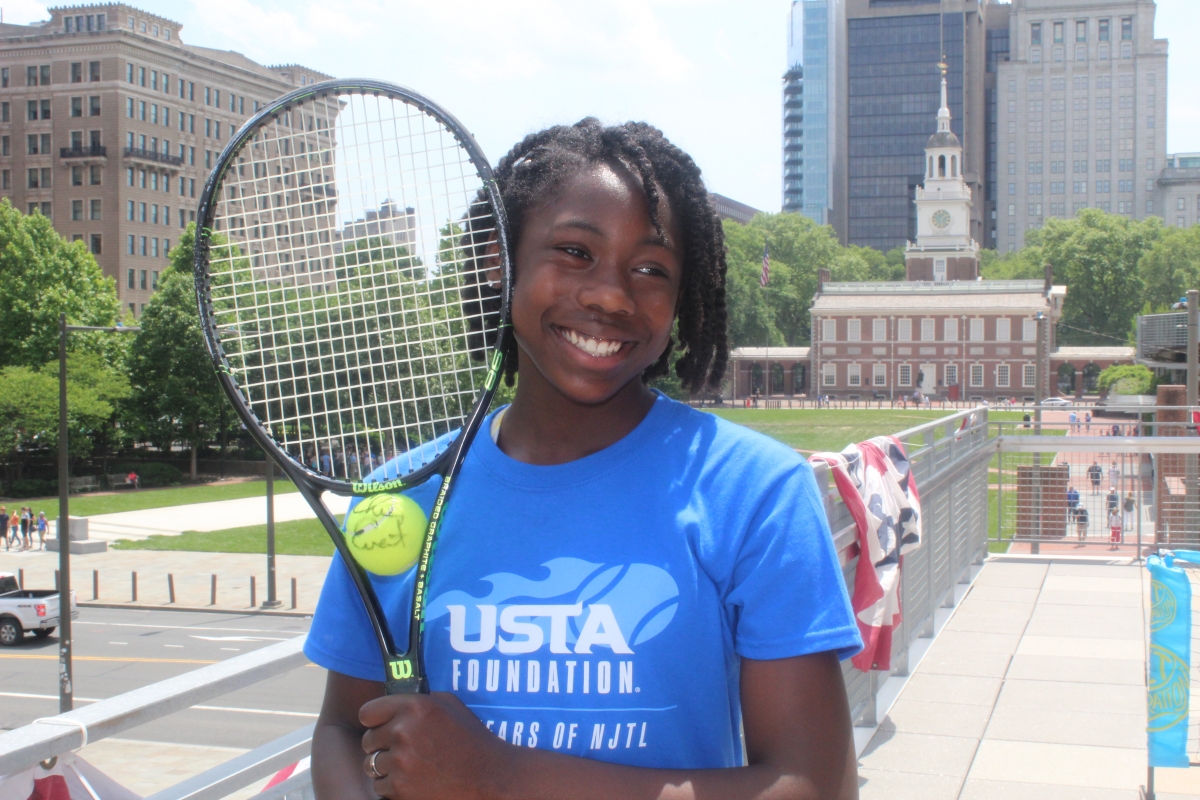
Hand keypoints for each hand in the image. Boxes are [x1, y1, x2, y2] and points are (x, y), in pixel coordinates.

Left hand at [359, 692, 511, 799]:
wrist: (488, 779)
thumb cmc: (471, 740)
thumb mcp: (450, 706)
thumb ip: (419, 700)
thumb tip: (396, 701)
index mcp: (414, 706)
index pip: (368, 712)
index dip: (375, 720)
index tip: (382, 726)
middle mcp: (403, 731)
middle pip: (367, 740)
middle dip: (381, 745)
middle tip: (401, 750)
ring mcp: (400, 762)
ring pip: (371, 765)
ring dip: (386, 767)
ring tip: (410, 767)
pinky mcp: (399, 788)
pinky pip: (380, 786)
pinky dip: (392, 786)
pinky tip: (414, 781)